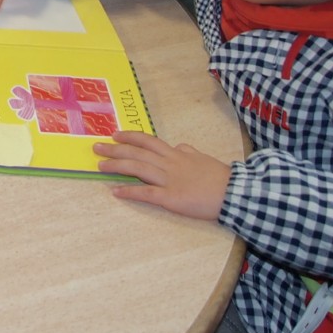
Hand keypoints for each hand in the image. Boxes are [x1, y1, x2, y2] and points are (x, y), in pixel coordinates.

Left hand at [94, 130, 231, 219]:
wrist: (236, 193)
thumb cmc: (223, 178)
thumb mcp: (205, 158)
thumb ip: (190, 152)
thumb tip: (181, 146)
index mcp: (178, 154)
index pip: (149, 141)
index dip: (130, 137)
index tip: (115, 134)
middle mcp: (170, 164)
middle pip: (137, 153)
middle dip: (115, 149)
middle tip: (96, 147)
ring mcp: (169, 180)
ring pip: (137, 169)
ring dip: (116, 166)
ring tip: (100, 166)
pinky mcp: (171, 198)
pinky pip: (146, 194)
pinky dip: (130, 192)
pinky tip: (116, 192)